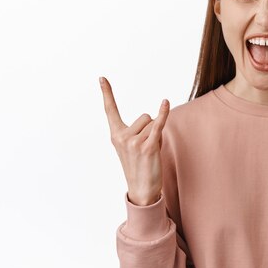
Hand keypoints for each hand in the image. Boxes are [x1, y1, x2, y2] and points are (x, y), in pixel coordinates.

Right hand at [99, 76, 170, 205]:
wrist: (142, 189)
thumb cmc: (139, 166)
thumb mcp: (132, 147)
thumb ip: (137, 131)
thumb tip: (153, 118)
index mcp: (115, 135)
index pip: (110, 110)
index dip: (107, 93)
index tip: (102, 78)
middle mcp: (122, 137)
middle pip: (145, 117)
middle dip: (151, 130)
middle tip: (146, 149)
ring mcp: (133, 142)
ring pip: (154, 124)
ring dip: (157, 135)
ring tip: (151, 152)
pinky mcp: (147, 147)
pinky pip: (158, 125)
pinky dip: (163, 113)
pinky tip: (165, 102)